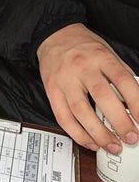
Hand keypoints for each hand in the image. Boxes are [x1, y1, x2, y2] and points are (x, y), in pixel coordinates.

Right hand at [37, 22, 138, 152]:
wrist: (53, 35)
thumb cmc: (84, 46)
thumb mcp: (108, 52)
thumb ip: (121, 75)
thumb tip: (137, 102)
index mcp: (101, 57)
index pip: (123, 80)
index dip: (136, 102)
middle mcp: (82, 68)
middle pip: (102, 97)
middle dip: (120, 122)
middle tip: (131, 138)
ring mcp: (65, 80)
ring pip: (81, 111)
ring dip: (99, 133)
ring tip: (113, 146)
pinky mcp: (51, 91)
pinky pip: (63, 117)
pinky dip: (77, 134)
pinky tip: (91, 142)